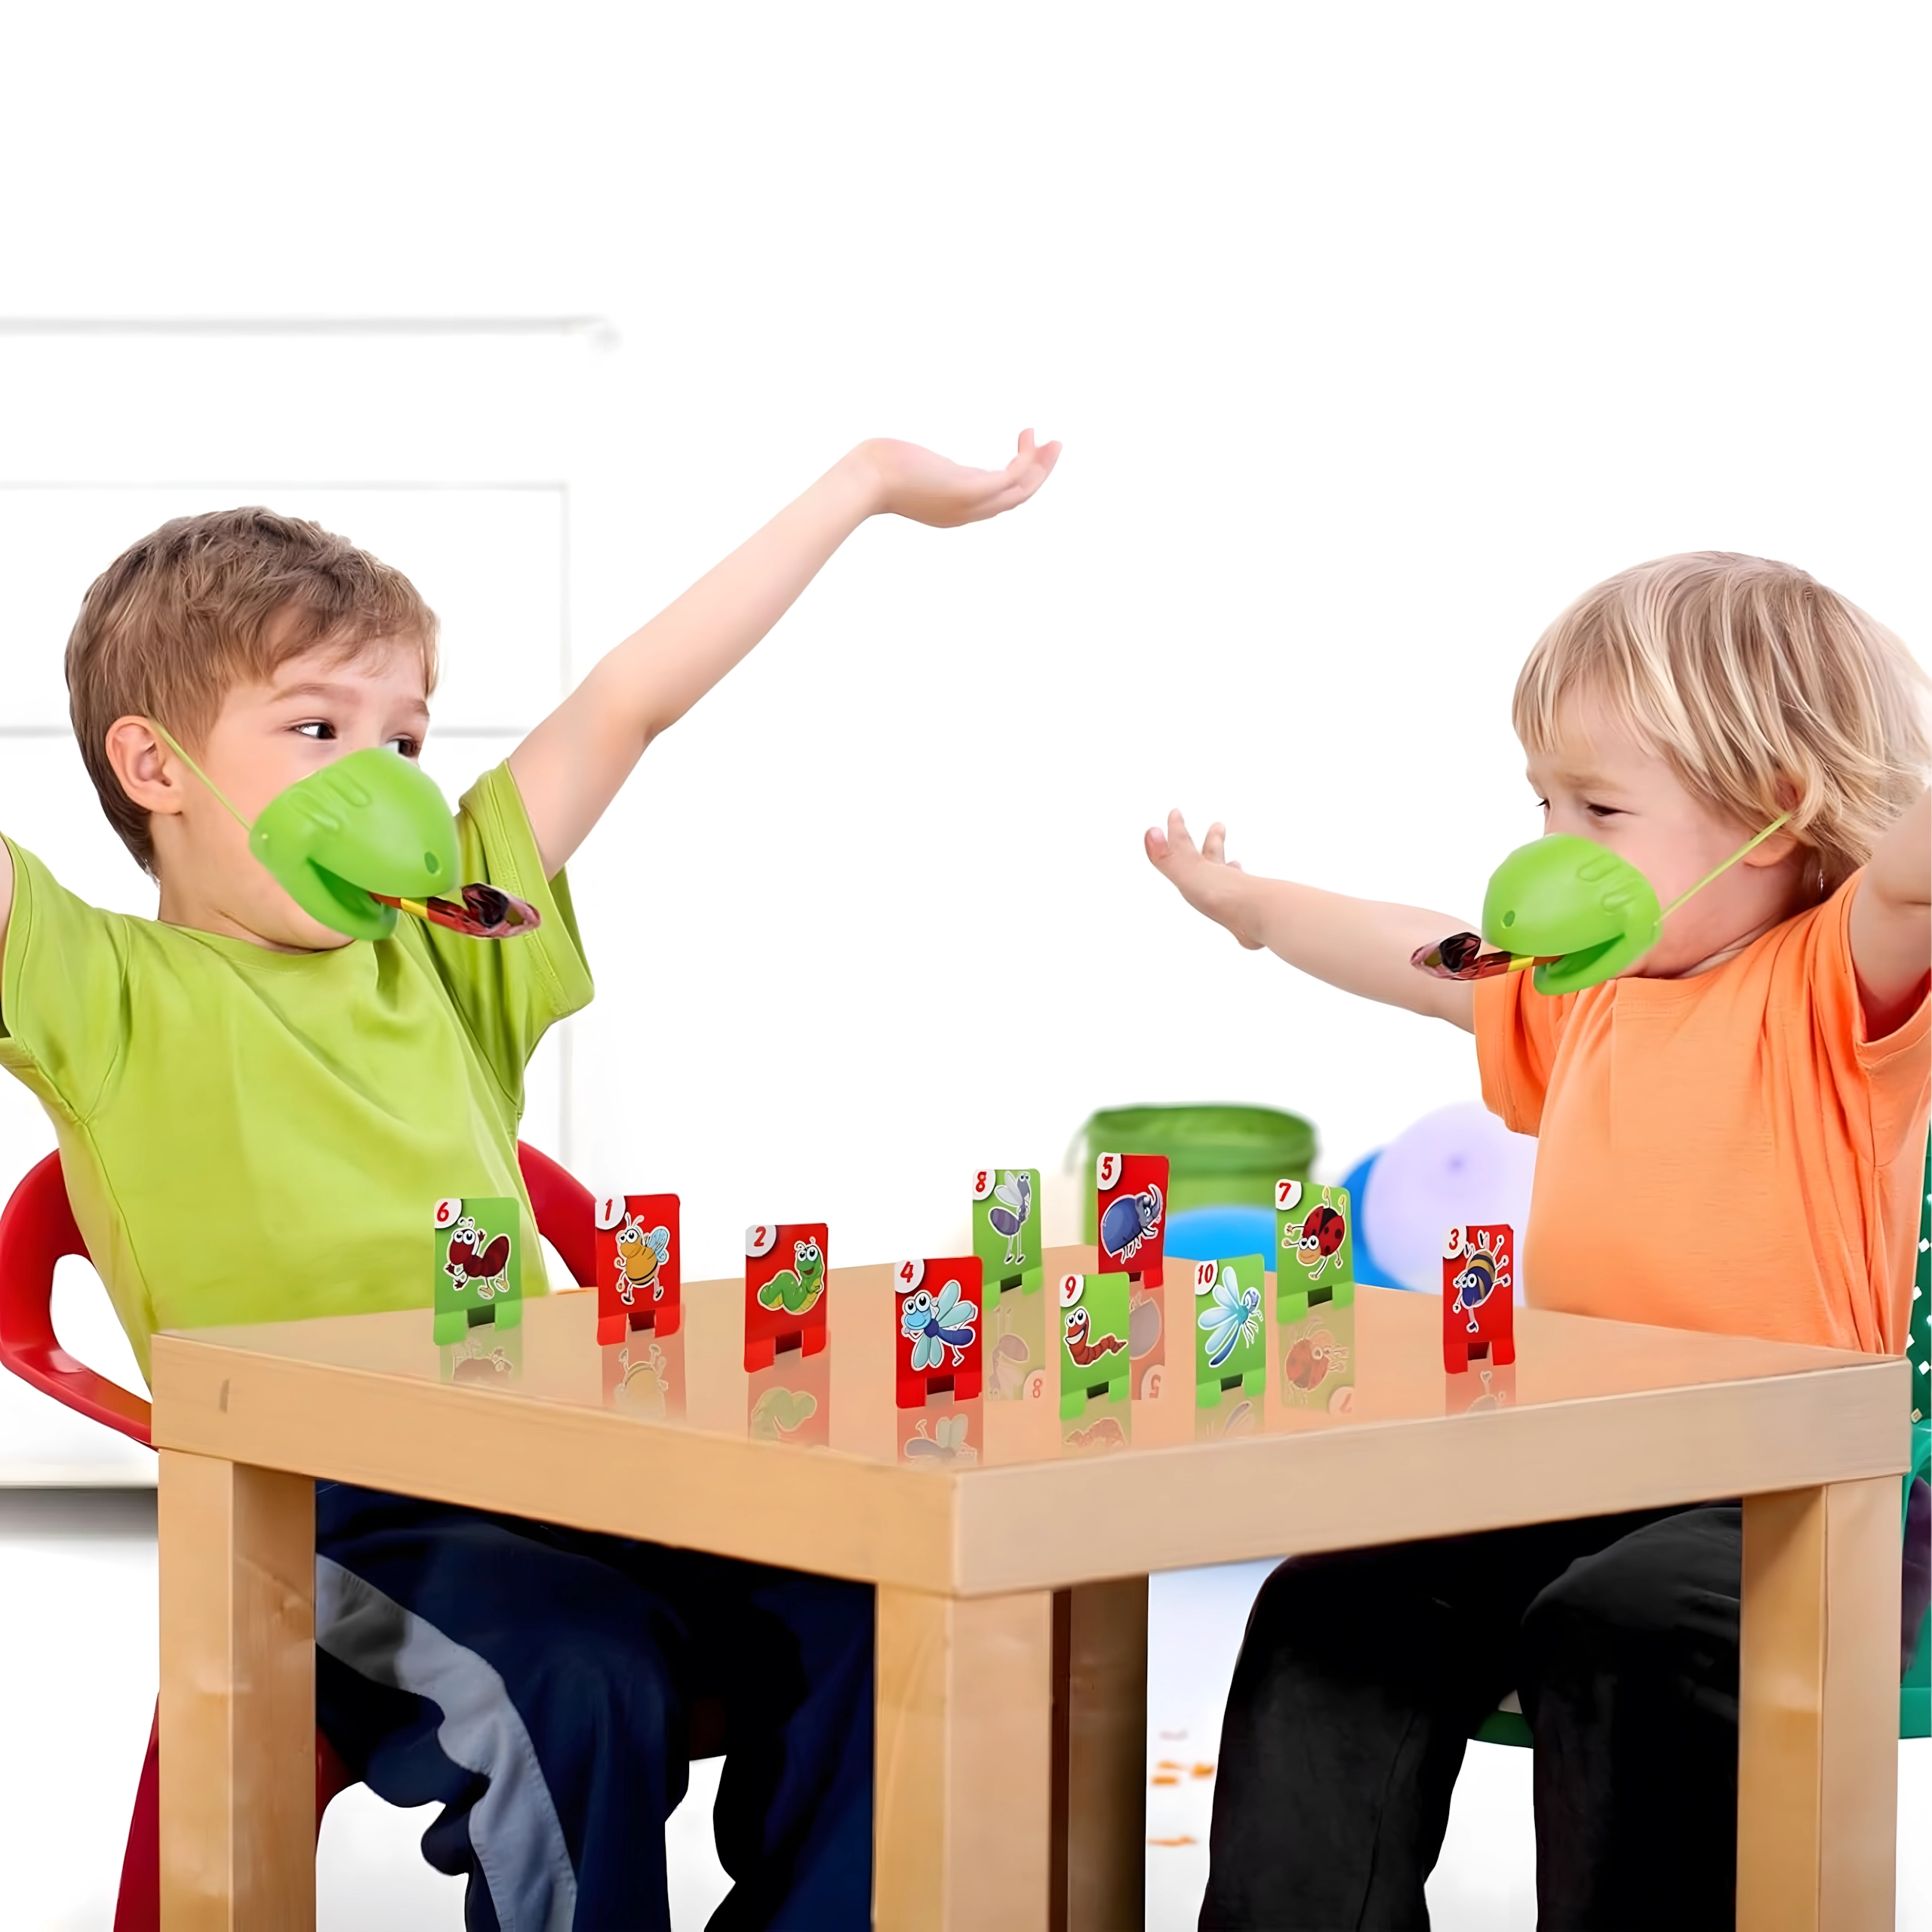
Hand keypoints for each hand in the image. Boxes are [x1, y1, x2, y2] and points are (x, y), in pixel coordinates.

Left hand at [861, 429, 1060, 528]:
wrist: (863, 481)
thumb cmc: (876, 471)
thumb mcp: (908, 469)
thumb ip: (921, 468)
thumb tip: (910, 456)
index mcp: (955, 510)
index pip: (998, 500)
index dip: (1019, 478)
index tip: (1028, 452)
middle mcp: (967, 512)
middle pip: (1018, 498)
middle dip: (1040, 472)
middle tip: (1054, 445)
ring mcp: (970, 504)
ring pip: (1021, 492)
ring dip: (1042, 467)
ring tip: (1053, 442)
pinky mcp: (970, 490)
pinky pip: (1011, 478)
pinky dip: (1026, 459)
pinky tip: (1027, 437)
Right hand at [1145, 809, 1262, 948]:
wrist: (1257, 914)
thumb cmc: (1223, 893)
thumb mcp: (1186, 873)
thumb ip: (1166, 856)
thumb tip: (1151, 832)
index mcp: (1204, 866)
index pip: (1185, 844)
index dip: (1177, 829)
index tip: (1175, 812)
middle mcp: (1222, 877)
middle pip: (1215, 854)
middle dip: (1213, 840)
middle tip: (1218, 825)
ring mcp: (1236, 895)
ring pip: (1232, 878)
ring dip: (1230, 870)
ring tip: (1235, 864)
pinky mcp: (1247, 916)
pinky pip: (1242, 908)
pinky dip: (1240, 906)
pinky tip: (1241, 913)